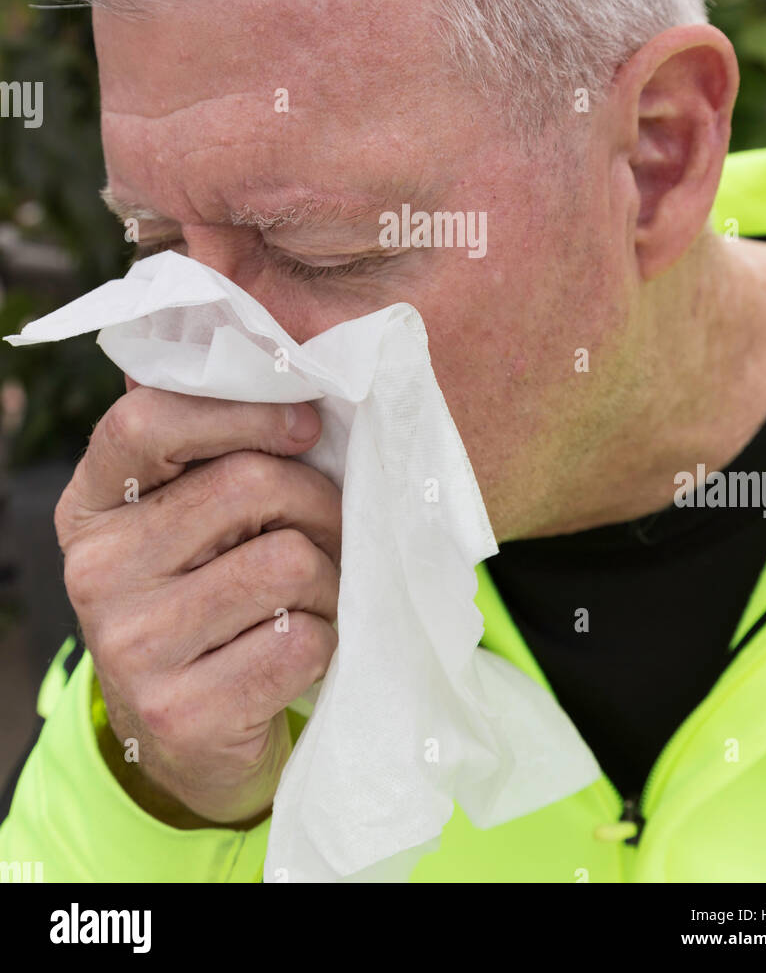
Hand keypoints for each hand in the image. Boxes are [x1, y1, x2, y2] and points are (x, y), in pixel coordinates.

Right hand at [55, 383, 339, 825]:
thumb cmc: (208, 599)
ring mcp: (133, 649)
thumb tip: (291, 361)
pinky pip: (302, 638)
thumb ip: (212, 454)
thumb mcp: (186, 524)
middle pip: (246, 484)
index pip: (145, 421)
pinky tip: (303, 651)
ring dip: (331, 578)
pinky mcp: (184, 714)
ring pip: (288, 561)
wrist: (189, 744)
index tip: (304, 425)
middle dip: (318, 501)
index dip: (240, 409)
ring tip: (318, 596)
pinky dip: (328, 640)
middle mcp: (97, 573)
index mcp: (92, 508)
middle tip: (334, 527)